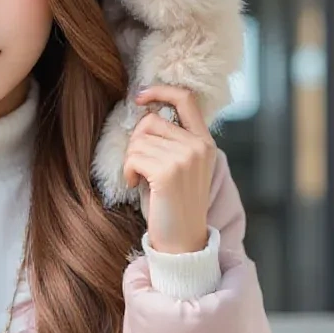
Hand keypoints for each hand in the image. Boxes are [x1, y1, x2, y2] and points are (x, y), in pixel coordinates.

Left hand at [124, 84, 216, 253]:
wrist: (183, 241)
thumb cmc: (176, 206)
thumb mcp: (183, 168)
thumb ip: (173, 141)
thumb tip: (145, 115)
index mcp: (205, 142)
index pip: (186, 100)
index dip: (161, 91)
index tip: (140, 96)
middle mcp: (198, 146)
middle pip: (151, 121)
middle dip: (137, 142)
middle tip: (138, 166)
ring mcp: (185, 157)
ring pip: (139, 140)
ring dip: (131, 160)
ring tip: (139, 180)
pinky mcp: (168, 171)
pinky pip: (134, 156)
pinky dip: (128, 171)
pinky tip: (135, 185)